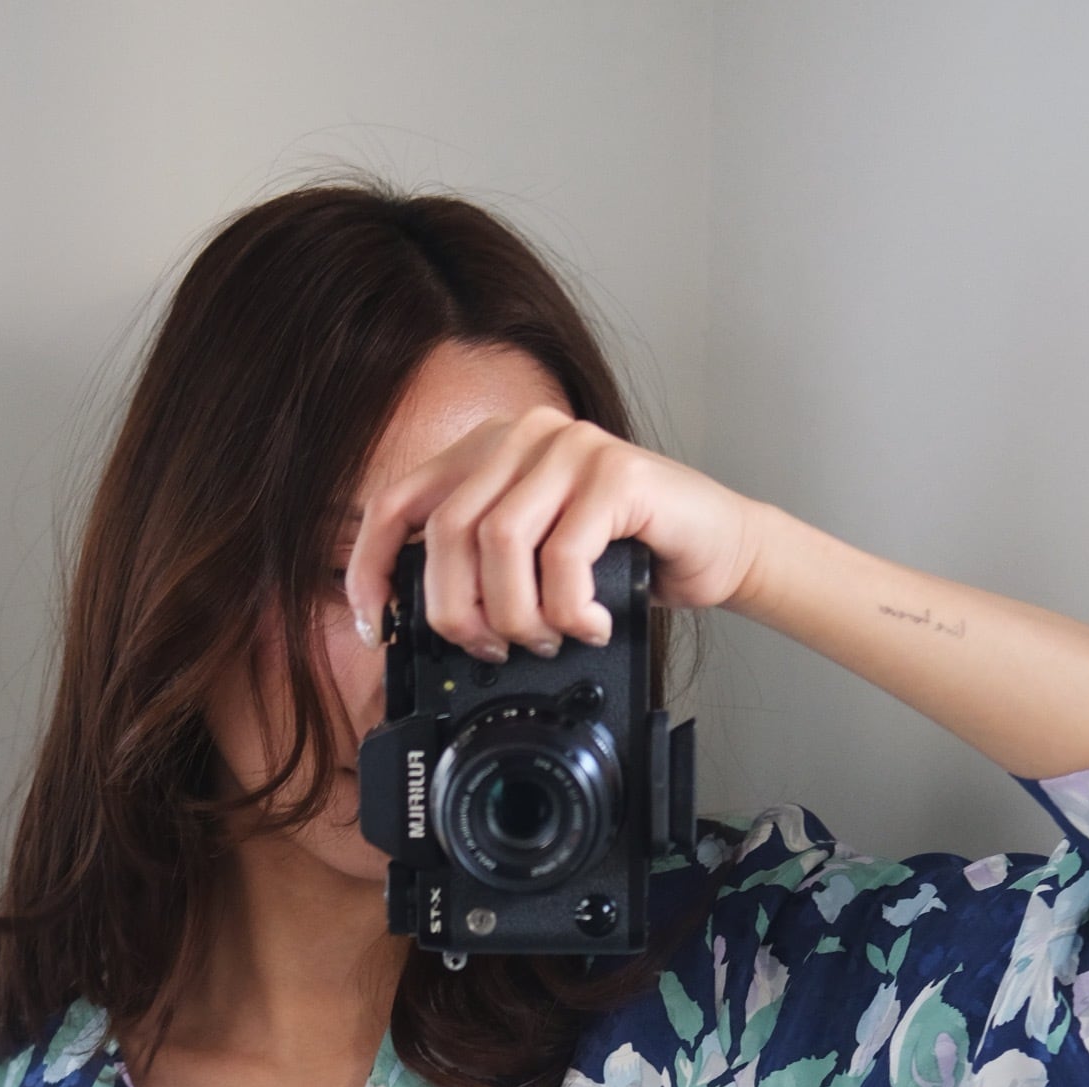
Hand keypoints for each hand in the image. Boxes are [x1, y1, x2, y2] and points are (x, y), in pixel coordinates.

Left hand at [344, 409, 767, 661]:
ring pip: (499, 543)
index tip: (374, 623)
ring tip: (545, 640)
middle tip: (490, 648)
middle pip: (447, 532)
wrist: (716, 546)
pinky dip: (568, 610)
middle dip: (458, 612)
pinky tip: (589, 625)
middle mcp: (523, 436)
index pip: (398, 501)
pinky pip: (562, 557)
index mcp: (487, 451)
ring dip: (516, 615)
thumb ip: (480, 567)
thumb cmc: (624, 559)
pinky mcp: (617, 474)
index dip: (372, 566)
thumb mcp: (534, 561)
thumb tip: (419, 622)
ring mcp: (571, 448)